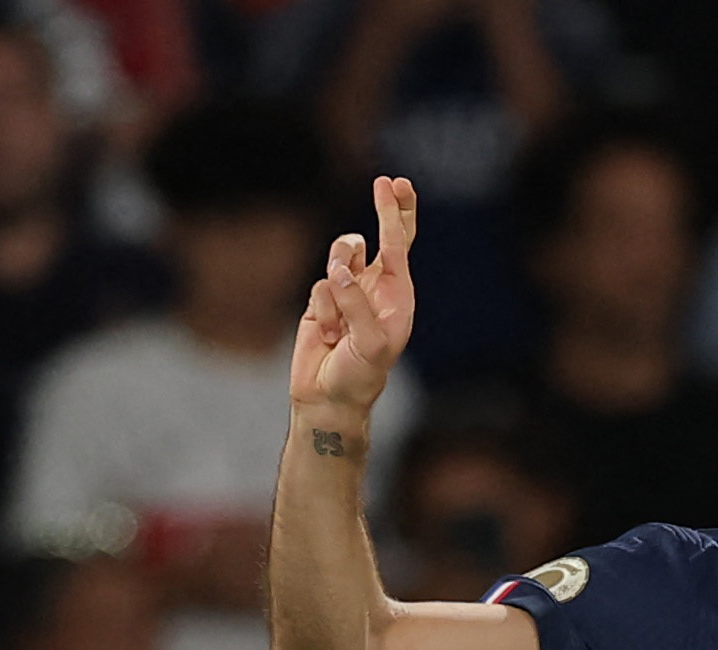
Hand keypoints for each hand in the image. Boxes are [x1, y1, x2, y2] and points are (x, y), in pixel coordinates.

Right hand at [293, 176, 417, 421]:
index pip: (399, 245)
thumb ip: (356, 304)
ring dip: (337, 284)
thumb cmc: (360, 375)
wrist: (328, 397)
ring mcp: (348, 291)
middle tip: (387, 183)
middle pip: (380, 236)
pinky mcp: (322, 299)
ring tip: (339, 325)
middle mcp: (375, 287)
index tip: (392, 184)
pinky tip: (328, 337)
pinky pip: (318, 286)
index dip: (395, 213)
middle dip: (385, 210)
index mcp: (397, 295)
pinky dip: (322, 311)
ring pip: (338, 257)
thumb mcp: (370, 344)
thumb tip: (339, 270)